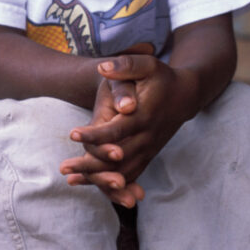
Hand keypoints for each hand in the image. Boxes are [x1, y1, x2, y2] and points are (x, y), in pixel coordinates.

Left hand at [60, 54, 197, 193]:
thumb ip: (126, 65)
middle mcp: (146, 137)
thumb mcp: (148, 65)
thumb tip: (103, 67)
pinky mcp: (147, 156)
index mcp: (144, 116)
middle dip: (90, 164)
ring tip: (70, 178)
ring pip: (123, 171)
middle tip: (64, 167)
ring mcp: (148, 150)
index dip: (95, 134)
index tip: (72, 134)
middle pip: (116, 158)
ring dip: (97, 178)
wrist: (185, 97)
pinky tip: (87, 183)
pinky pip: (130, 175)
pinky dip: (111, 184)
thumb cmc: (162, 79)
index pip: (117, 130)